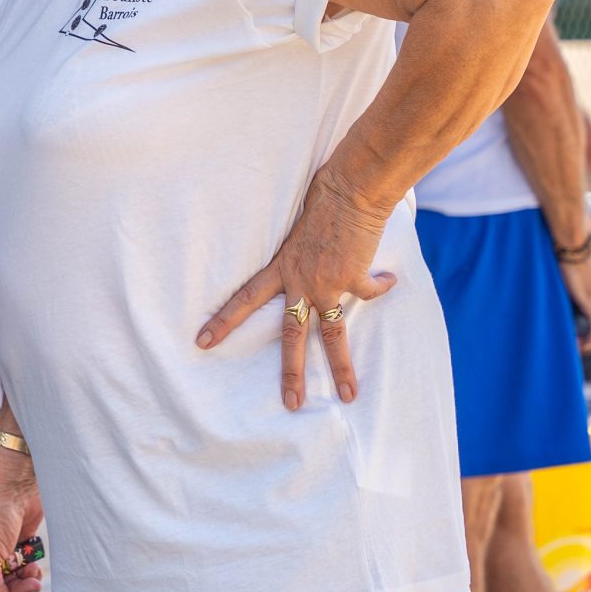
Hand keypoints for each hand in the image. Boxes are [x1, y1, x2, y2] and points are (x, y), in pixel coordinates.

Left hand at [197, 168, 397, 406]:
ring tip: (348, 395)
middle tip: (290, 402)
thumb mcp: (295, 228)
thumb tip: (299, 262)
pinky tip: (388, 281)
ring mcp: (328, 283)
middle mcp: (301, 281)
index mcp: (281, 268)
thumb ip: (294, 252)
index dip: (224, 321)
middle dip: (290, 372)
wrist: (350, 189)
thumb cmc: (321, 198)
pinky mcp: (354, 278)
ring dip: (341, 367)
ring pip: (332, 335)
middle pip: (291, 334)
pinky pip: (369, 292)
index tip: (203, 342)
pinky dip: (380, 286)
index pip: (244, 299)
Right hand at [560, 250, 590, 349]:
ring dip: (590, 342)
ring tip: (577, 346)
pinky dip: (589, 342)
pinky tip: (579, 345)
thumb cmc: (572, 254)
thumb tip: (572, 294)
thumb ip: (580, 286)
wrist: (574, 246)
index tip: (582, 333)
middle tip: (579, 343)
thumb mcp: (579, 272)